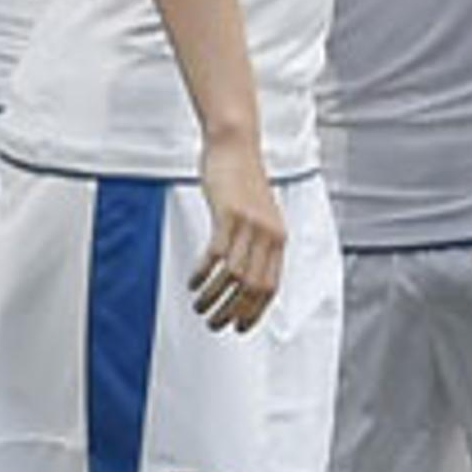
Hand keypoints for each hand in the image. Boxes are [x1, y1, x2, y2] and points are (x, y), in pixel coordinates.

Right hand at [191, 133, 284, 331]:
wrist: (236, 144)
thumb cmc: (243, 179)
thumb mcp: (258, 213)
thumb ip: (256, 241)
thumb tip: (244, 274)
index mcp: (278, 238)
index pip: (271, 287)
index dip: (254, 311)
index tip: (239, 327)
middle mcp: (269, 234)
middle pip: (252, 287)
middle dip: (232, 312)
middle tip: (214, 324)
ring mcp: (250, 225)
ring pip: (233, 276)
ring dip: (213, 297)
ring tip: (199, 308)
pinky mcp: (229, 215)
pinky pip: (216, 255)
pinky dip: (202, 274)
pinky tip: (193, 282)